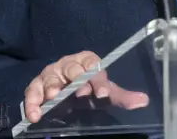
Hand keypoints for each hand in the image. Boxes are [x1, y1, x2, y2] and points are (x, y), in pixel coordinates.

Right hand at [23, 50, 149, 121]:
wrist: (65, 93)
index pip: (93, 66)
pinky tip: (36, 115)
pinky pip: (32, 92)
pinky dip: (33, 103)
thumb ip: (122, 97)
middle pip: (72, 68)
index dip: (98, 79)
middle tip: (80, 93)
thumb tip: (144, 101)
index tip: (102, 93)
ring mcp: (51, 74)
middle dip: (76, 80)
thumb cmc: (87, 89)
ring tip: (54, 98)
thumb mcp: (103, 92)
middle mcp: (68, 64)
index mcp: (87, 61)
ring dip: (53, 87)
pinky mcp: (36, 86)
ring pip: (51, 78)